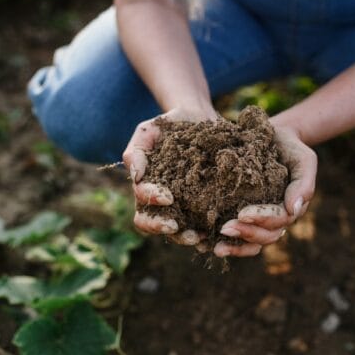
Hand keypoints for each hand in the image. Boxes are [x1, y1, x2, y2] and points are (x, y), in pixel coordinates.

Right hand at [122, 107, 216, 245]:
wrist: (199, 118)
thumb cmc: (169, 126)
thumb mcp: (148, 132)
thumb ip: (136, 152)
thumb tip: (136, 177)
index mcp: (146, 190)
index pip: (142, 205)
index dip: (151, 203)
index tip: (167, 197)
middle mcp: (163, 204)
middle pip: (154, 225)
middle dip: (163, 228)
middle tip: (176, 227)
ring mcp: (184, 207)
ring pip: (179, 231)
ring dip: (186, 236)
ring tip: (200, 236)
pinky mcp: (205, 205)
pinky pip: (204, 225)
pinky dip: (210, 233)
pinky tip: (218, 232)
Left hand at [213, 121, 316, 256]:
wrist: (273, 138)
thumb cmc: (290, 148)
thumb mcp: (303, 160)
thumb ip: (303, 184)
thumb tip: (294, 210)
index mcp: (289, 208)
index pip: (278, 220)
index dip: (262, 219)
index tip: (242, 213)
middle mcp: (275, 219)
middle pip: (265, 236)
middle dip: (246, 234)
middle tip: (224, 228)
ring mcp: (258, 220)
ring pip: (251, 243)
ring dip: (235, 246)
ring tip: (216, 248)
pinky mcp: (240, 215)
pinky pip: (235, 236)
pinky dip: (223, 242)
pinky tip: (204, 244)